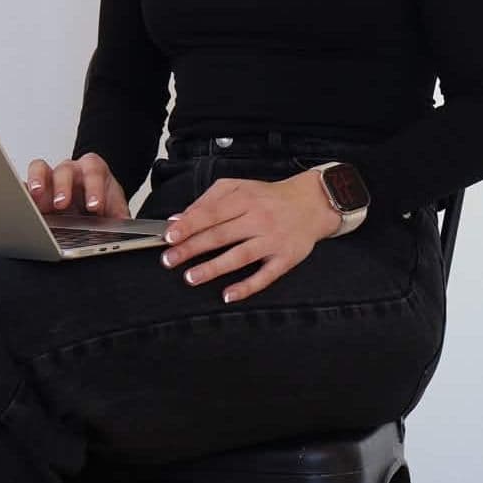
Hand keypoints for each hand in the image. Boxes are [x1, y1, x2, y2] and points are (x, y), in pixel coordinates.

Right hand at [26, 152, 129, 217]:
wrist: (91, 200)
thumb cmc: (101, 200)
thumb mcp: (115, 206)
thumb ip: (119, 215)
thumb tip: (123, 227)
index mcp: (92, 170)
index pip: (93, 172)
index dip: (94, 189)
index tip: (95, 206)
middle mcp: (70, 170)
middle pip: (65, 170)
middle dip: (63, 187)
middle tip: (62, 204)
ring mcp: (49, 178)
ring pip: (40, 169)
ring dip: (37, 183)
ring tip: (35, 199)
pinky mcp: (33, 189)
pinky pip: (23, 184)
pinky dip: (19, 192)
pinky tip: (17, 204)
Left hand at [160, 172, 340, 303]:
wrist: (312, 203)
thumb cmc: (269, 197)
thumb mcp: (239, 187)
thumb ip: (208, 200)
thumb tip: (178, 219)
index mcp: (244, 199)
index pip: (211, 213)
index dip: (189, 225)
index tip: (169, 236)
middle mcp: (258, 219)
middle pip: (221, 235)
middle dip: (192, 248)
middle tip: (169, 260)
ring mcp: (272, 240)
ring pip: (240, 256)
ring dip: (214, 268)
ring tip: (191, 277)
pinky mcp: (286, 258)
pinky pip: (265, 276)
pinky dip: (246, 287)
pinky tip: (228, 295)